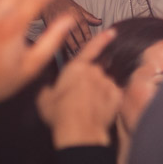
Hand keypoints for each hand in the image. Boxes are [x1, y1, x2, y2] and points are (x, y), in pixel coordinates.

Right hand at [37, 29, 119, 147]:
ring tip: (88, 109)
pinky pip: (113, 96)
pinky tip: (99, 111)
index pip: (91, 49)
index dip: (101, 39)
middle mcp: (94, 72)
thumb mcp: (45, 100)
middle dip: (90, 83)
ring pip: (105, 85)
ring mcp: (108, 83)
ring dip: (99, 93)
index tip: (112, 32)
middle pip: (95, 73)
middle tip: (80, 99)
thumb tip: (50, 88)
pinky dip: (108, 102)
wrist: (80, 130)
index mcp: (76, 68)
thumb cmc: (60, 114)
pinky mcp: (117, 96)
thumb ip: (48, 89)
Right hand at [42, 0, 101, 56]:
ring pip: (66, 35)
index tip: (91, 42)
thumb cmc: (65, 3)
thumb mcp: (78, 7)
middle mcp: (67, 16)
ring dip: (72, 44)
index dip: (87, 34)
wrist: (48, 0)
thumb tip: (100, 21)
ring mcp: (57, 20)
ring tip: (77, 52)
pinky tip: (66, 49)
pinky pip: (56, 35)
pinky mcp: (49, 25)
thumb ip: (88, 16)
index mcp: (75, 11)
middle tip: (85, 50)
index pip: (83, 24)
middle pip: (75, 31)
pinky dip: (62, 43)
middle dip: (81, 41)